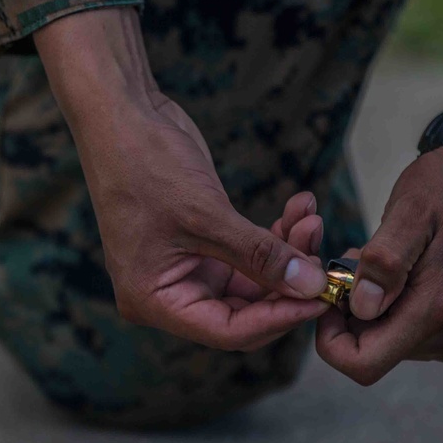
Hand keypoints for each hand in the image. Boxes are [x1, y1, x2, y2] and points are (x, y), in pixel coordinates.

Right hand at [34, 9, 328, 350]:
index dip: (279, 318)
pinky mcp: (205, 245)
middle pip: (247, 311)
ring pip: (255, 281)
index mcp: (155, 301)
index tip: (320, 296)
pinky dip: (276, 235)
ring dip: (288, 253)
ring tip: (310, 218)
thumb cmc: (143, 162)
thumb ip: (261, 255)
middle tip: (321, 255)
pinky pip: (250, 255)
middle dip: (288, 282)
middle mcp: (170, 294)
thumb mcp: (207, 214)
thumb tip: (311, 286)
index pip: (229, 331)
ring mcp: (188, 270)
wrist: (121, 111)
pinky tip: (299, 208)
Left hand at [316, 66, 442, 383]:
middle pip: (374, 353)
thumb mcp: (411, 208)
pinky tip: (404, 273)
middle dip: (354, 315)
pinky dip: (396, 308)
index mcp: (437, 311)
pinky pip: (411, 335)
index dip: (332, 339)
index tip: (332, 295)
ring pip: (390, 343)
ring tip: (387, 262)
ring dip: (375, 308)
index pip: (363, 365)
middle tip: (360, 262)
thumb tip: (363, 307)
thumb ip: (386, 259)